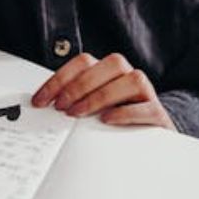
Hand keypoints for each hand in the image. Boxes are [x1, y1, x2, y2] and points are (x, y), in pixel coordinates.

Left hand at [31, 53, 177, 129]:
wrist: (148, 136)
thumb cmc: (114, 118)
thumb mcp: (90, 107)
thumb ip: (72, 100)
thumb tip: (44, 105)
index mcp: (108, 70)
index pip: (83, 62)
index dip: (59, 80)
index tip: (40, 100)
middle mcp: (128, 75)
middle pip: (110, 64)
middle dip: (79, 85)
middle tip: (61, 106)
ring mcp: (146, 92)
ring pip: (132, 79)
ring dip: (100, 96)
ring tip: (79, 113)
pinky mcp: (158, 113)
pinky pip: (146, 107)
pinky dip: (125, 113)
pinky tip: (107, 120)